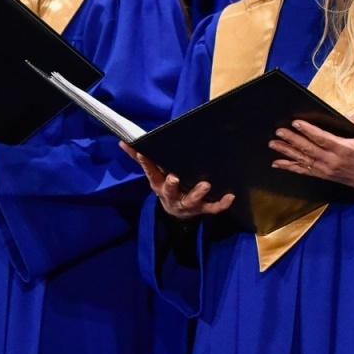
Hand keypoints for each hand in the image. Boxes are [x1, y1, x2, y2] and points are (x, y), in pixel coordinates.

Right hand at [121, 142, 235, 219]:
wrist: (177, 212)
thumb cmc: (166, 185)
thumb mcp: (153, 174)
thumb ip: (141, 158)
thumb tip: (123, 141)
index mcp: (159, 184)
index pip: (150, 173)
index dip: (145, 164)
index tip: (142, 153)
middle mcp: (172, 195)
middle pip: (170, 190)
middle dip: (172, 184)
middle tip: (175, 177)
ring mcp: (188, 203)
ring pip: (192, 200)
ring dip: (198, 193)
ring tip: (205, 184)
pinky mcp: (202, 208)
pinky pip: (212, 208)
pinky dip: (221, 204)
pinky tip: (230, 196)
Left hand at [270, 111, 353, 196]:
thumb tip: (347, 115)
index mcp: (343, 149)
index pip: (321, 138)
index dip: (307, 130)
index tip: (295, 122)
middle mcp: (332, 160)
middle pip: (308, 149)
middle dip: (292, 139)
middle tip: (279, 131)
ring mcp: (327, 169)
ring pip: (303, 160)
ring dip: (287, 152)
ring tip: (274, 144)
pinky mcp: (324, 175)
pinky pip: (304, 171)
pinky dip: (290, 167)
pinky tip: (278, 163)